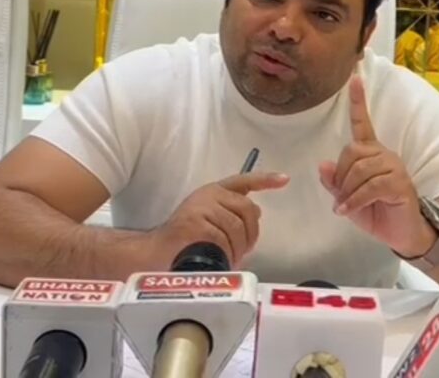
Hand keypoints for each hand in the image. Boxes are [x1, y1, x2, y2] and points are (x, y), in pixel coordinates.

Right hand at [155, 172, 289, 267]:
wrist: (154, 253)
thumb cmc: (183, 240)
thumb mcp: (208, 220)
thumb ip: (231, 213)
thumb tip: (257, 212)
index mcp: (213, 191)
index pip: (243, 181)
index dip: (265, 180)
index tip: (284, 179)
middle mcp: (209, 195)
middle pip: (248, 210)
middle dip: (251, 235)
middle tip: (243, 251)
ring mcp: (202, 208)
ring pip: (237, 229)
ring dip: (238, 249)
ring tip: (229, 259)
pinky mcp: (196, 224)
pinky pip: (223, 241)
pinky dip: (225, 255)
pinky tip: (218, 260)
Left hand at [318, 77, 434, 257]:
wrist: (403, 235)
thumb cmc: (376, 212)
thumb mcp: (347, 198)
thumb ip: (335, 182)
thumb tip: (323, 164)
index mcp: (371, 152)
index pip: (363, 122)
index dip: (358, 101)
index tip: (354, 78)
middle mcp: (383, 154)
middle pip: (351, 151)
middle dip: (340, 177)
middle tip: (339, 198)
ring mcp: (393, 167)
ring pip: (359, 169)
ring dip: (346, 191)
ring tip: (345, 207)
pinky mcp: (399, 182)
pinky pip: (370, 186)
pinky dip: (354, 200)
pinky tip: (346, 211)